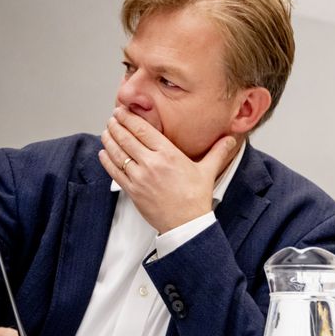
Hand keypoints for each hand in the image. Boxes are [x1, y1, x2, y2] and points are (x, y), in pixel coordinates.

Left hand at [98, 108, 237, 232]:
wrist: (186, 224)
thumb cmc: (196, 199)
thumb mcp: (207, 171)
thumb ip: (217, 152)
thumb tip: (230, 139)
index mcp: (169, 155)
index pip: (143, 130)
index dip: (129, 118)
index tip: (123, 110)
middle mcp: (151, 164)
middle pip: (126, 138)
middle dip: (116, 125)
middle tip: (112, 117)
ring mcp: (139, 177)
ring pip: (117, 153)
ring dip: (109, 139)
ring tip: (107, 131)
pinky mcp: (132, 190)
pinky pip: (114, 171)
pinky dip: (106, 160)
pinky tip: (104, 153)